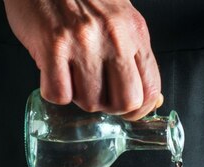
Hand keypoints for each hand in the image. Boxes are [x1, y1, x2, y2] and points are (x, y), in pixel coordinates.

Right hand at [4, 0, 161, 119]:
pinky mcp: (53, 47)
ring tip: (71, 73)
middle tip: (97, 95)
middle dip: (110, 108)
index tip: (127, 111)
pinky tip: (53, 72)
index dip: (139, 109)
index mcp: (134, 31)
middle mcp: (114, 37)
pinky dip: (54, 91)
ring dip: (78, 96)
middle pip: (125, 102)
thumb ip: (132, 55)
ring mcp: (83, 42)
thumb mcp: (119, 19)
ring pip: (89, 101)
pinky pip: (59, 94)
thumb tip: (144, 98)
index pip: (150, 88)